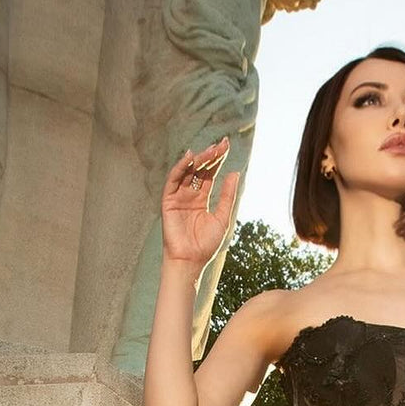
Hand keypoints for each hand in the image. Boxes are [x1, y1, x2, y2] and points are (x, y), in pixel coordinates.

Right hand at [160, 137, 239, 269]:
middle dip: (210, 156)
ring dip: (198, 159)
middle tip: (221, 145)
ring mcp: (178, 197)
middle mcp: (189, 195)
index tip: (226, 145)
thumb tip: (235, 173)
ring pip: (187, 172)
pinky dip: (180, 168)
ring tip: (210, 150)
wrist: (191, 260)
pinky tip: (190, 158)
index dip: (217, 159)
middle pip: (199, 170)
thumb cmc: (206, 244)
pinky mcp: (168, 201)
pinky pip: (173, 181)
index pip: (209, 174)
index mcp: (201, 199)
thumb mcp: (223, 217)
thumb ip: (228, 196)